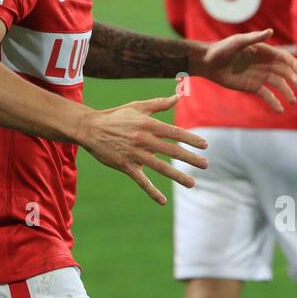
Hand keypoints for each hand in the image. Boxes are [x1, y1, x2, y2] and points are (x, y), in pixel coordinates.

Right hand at [76, 94, 208, 204]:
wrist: (91, 128)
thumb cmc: (117, 116)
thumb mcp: (137, 106)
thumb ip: (159, 104)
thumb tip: (178, 96)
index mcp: (147, 124)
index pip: (174, 132)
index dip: (190, 139)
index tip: (205, 145)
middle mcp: (143, 139)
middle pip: (171, 150)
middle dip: (190, 158)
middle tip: (206, 164)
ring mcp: (134, 154)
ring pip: (160, 167)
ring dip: (177, 176)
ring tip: (192, 183)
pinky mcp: (125, 166)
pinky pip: (141, 181)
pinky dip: (152, 191)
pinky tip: (162, 201)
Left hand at [190, 30, 296, 112]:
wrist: (208, 63)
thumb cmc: (222, 48)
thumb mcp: (238, 42)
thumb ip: (255, 38)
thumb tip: (270, 31)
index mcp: (264, 51)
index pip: (283, 58)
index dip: (294, 65)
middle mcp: (264, 64)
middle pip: (284, 72)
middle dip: (294, 80)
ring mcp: (259, 76)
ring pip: (278, 85)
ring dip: (287, 92)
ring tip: (293, 101)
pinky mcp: (252, 87)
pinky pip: (266, 95)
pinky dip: (274, 102)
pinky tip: (280, 109)